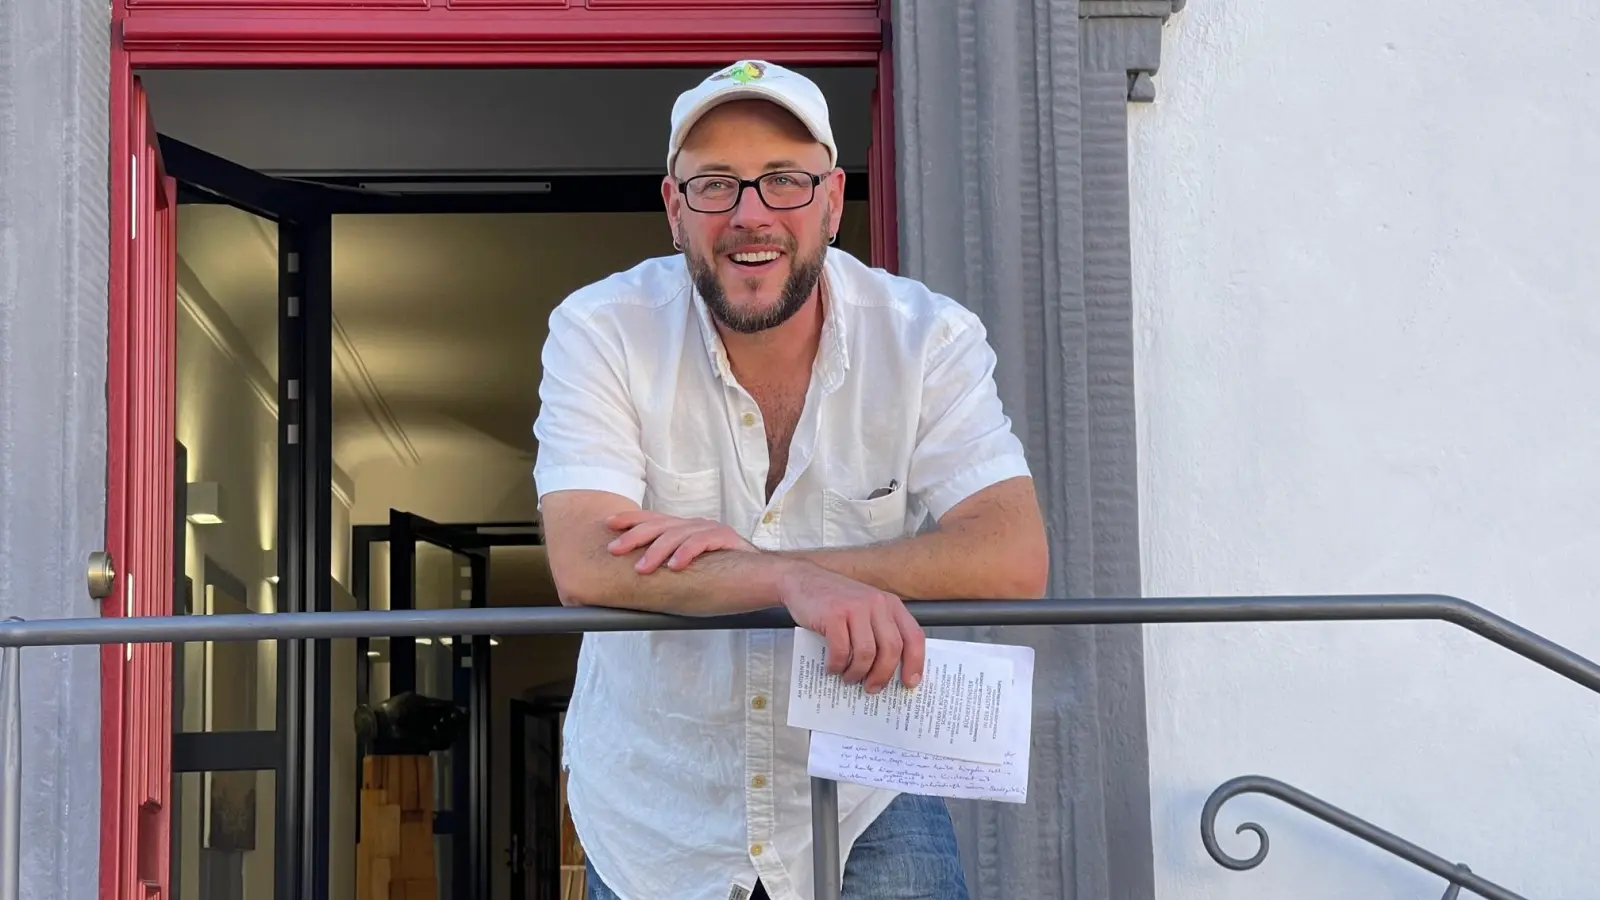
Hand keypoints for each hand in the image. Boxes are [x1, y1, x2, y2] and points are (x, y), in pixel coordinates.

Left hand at [606, 510, 756, 572]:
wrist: (767, 575)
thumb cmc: (724, 577)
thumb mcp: (690, 570)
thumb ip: (670, 567)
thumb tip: (638, 578)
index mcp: (685, 530)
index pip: (653, 519)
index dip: (630, 519)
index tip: (608, 523)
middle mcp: (695, 525)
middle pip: (659, 524)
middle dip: (634, 536)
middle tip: (614, 549)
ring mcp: (711, 530)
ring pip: (677, 534)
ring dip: (657, 552)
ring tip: (642, 569)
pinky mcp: (727, 538)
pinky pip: (703, 541)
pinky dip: (687, 553)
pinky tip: (675, 566)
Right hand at [777, 563, 924, 693]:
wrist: (802, 579)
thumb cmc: (834, 600)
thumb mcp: (866, 608)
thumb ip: (879, 631)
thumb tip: (888, 670)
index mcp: (890, 604)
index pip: (913, 636)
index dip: (915, 662)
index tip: (910, 683)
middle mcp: (876, 604)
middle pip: (891, 648)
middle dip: (883, 675)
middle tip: (873, 688)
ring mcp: (855, 607)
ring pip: (867, 653)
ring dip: (858, 673)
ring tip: (850, 678)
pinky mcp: (833, 614)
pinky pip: (841, 650)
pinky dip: (837, 665)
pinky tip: (832, 668)